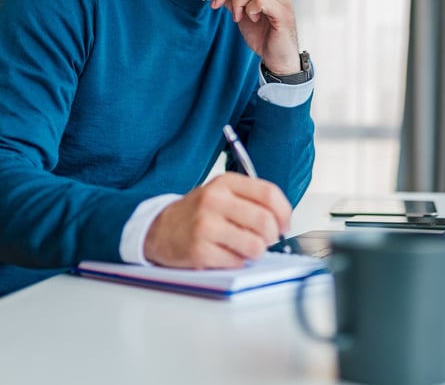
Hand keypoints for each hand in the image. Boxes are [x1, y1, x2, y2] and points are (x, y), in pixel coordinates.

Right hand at [143, 172, 292, 268]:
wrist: (159, 229)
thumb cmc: (198, 213)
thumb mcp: (222, 194)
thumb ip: (252, 200)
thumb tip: (283, 222)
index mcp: (225, 183)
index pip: (269, 194)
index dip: (284, 213)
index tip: (285, 224)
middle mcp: (215, 200)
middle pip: (265, 221)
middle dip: (272, 236)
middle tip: (266, 240)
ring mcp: (206, 225)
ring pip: (255, 246)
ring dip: (256, 252)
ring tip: (245, 248)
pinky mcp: (200, 250)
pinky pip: (237, 262)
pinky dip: (237, 262)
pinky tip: (225, 254)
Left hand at [209, 0, 300, 74]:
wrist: (277, 58)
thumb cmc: (263, 37)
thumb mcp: (242, 15)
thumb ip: (234, 0)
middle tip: (217, 4)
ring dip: (238, 3)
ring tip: (239, 17)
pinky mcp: (283, 11)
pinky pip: (260, 0)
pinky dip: (250, 10)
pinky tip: (253, 19)